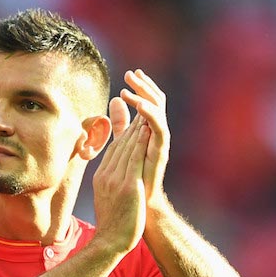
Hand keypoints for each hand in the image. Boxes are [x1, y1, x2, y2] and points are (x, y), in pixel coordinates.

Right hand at [92, 110, 150, 254]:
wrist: (110, 242)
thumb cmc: (112, 225)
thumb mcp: (109, 200)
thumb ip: (111, 182)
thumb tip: (112, 173)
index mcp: (101, 177)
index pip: (114, 149)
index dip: (125, 132)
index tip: (135, 117)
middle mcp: (106, 175)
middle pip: (120, 144)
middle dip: (131, 122)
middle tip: (141, 102)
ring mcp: (115, 180)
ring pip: (127, 147)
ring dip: (137, 125)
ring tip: (145, 108)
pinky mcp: (127, 186)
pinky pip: (134, 159)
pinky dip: (140, 141)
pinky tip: (147, 128)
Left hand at [119, 69, 170, 206]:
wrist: (140, 202)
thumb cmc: (133, 176)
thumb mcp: (123, 143)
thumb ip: (120, 124)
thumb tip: (114, 101)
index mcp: (148, 130)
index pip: (148, 101)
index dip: (141, 87)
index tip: (130, 74)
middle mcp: (156, 132)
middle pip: (155, 101)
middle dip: (143, 86)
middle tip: (131, 74)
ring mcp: (160, 140)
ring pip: (157, 110)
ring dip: (144, 95)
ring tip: (129, 86)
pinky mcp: (161, 149)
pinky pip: (158, 127)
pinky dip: (149, 114)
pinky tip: (138, 105)